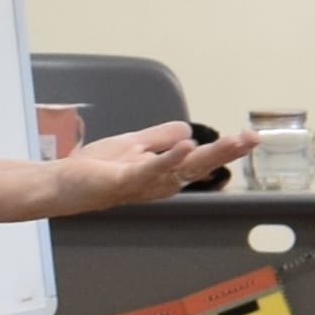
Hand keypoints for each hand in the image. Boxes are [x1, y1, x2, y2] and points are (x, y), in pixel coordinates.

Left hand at [49, 118, 239, 215]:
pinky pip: (150, 169)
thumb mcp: (134, 145)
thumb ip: (160, 137)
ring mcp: (144, 183)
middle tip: (253, 139)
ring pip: (182, 168)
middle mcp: (160, 182)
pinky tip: (186, 145)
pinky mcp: (124, 180)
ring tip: (233, 141)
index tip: (250, 137)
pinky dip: (169, 158)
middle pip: (199, 166)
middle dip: (228, 152)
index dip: (226, 150)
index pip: (200, 159)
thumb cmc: (95, 169)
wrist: (61, 184)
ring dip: (209, 154)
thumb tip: (189, 131)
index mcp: (164, 172)